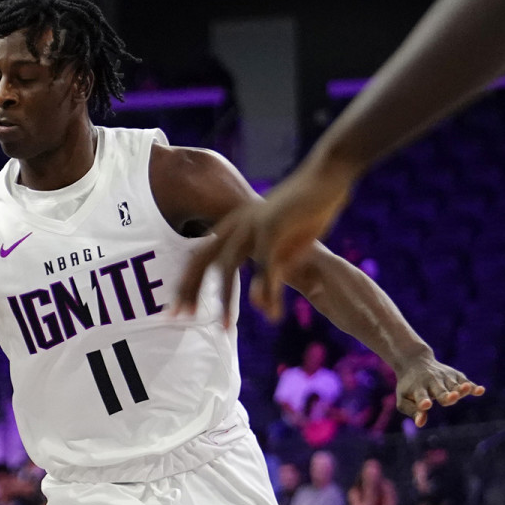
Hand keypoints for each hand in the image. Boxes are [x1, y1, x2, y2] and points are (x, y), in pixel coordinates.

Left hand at [175, 153, 354, 323]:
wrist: (327, 177)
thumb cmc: (304, 212)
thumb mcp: (280, 245)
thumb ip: (265, 271)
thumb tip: (257, 303)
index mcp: (231, 227)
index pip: (198, 258)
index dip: (186, 284)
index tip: (177, 310)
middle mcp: (235, 225)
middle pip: (201, 261)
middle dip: (188, 290)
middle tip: (179, 317)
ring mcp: (251, 224)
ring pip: (227, 267)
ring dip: (224, 299)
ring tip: (224, 326)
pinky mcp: (272, 226)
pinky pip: (263, 265)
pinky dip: (266, 291)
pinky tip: (270, 313)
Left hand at [392, 354, 484, 426]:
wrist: (415, 362)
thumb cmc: (409, 387)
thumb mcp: (404, 399)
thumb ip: (412, 411)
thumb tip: (420, 423)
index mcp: (417, 388)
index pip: (421, 396)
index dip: (423, 401)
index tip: (426, 405)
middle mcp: (431, 381)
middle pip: (440, 391)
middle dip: (446, 395)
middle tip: (452, 397)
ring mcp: (444, 377)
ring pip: (454, 386)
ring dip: (461, 389)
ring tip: (467, 389)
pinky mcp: (455, 375)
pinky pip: (465, 381)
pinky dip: (472, 387)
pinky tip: (480, 390)